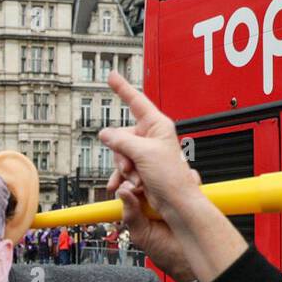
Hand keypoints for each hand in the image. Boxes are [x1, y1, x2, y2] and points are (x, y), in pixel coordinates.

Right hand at [99, 71, 207, 281]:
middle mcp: (152, 138)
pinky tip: (127, 187)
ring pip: (120, 155)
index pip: (137, 102)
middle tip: (131, 167)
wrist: (176, 204)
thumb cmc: (171, 178)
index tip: (112, 77)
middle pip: (122, 136)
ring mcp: (146, 154)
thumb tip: (106, 134)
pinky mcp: (142, 170)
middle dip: (121, 154)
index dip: (123, 89)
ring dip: (122, 170)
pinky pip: (123, 169)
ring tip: (135, 180)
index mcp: (157, 126)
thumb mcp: (143, 153)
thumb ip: (121, 141)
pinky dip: (123, 179)